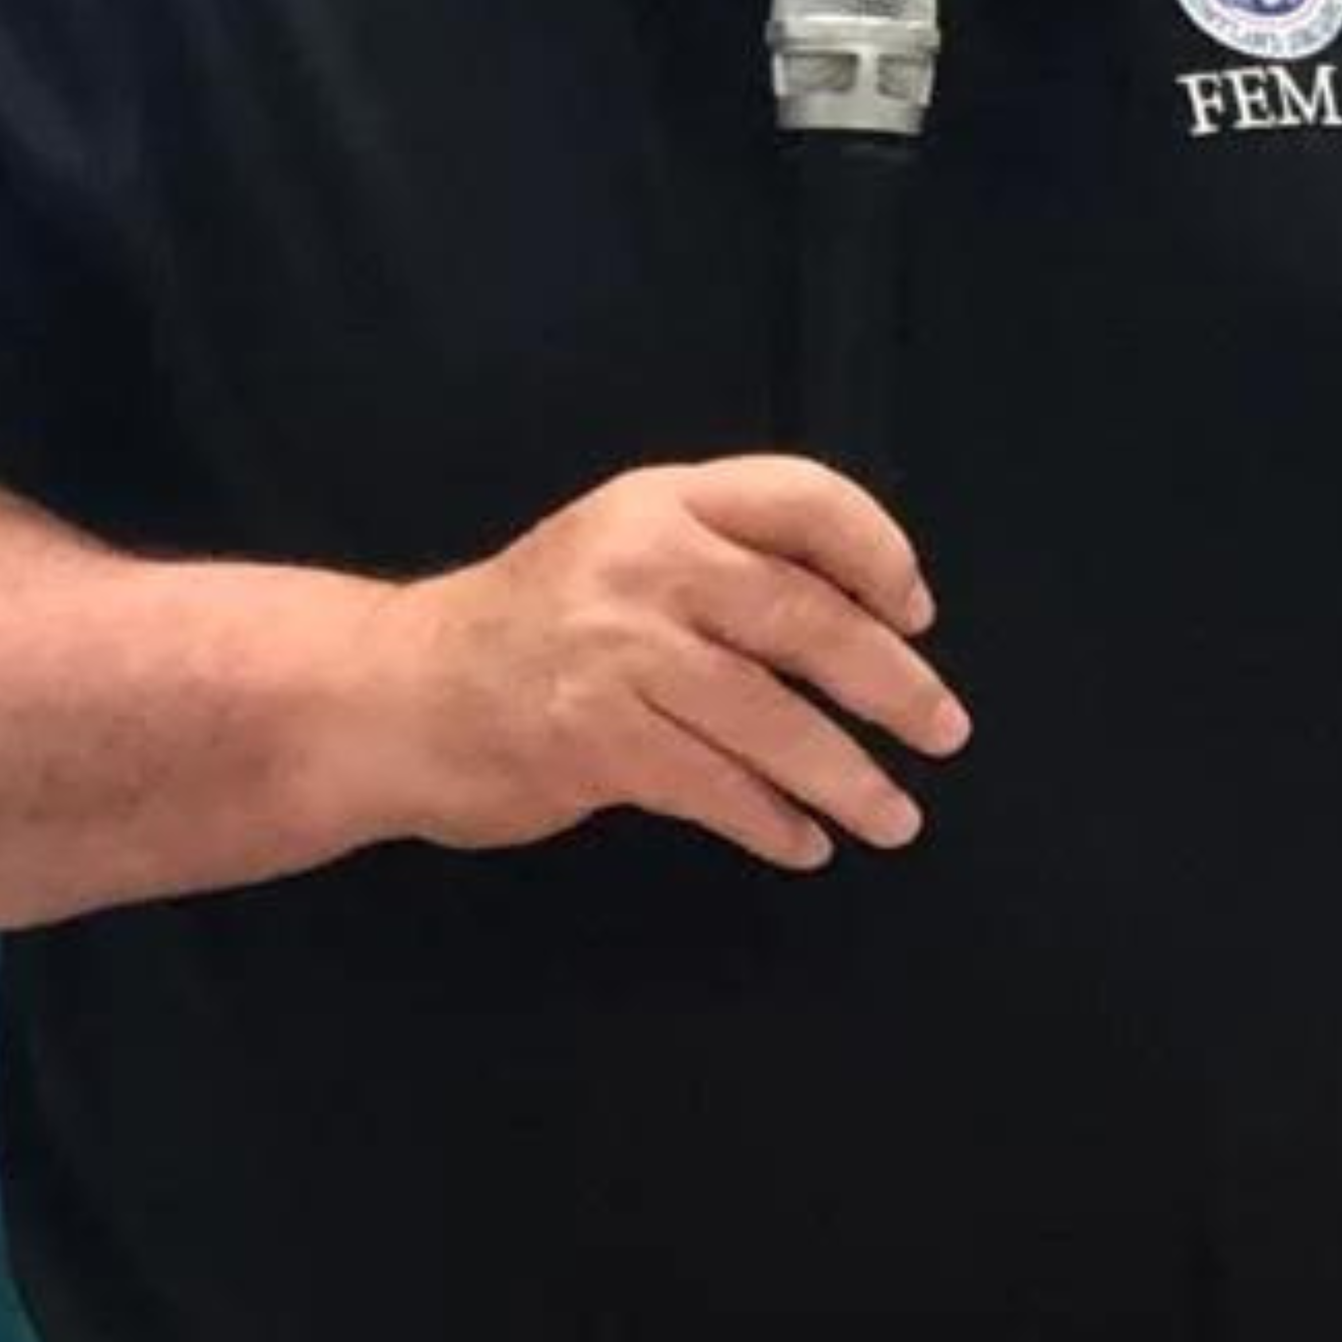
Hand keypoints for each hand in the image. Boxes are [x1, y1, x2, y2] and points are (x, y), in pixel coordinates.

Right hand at [378, 454, 968, 868]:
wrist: (394, 692)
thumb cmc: (535, 624)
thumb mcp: (623, 547)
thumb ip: (725, 559)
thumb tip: (869, 619)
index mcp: (664, 499)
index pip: (803, 498)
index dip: (878, 552)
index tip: (915, 612)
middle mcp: (644, 560)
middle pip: (807, 618)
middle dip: (893, 684)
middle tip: (946, 732)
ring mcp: (615, 650)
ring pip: (770, 719)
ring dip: (848, 776)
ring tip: (896, 817)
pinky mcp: (590, 739)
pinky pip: (714, 786)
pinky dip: (771, 821)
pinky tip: (804, 843)